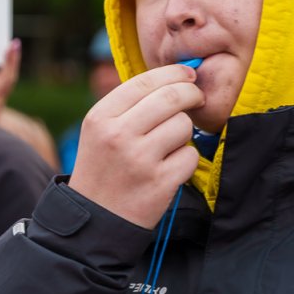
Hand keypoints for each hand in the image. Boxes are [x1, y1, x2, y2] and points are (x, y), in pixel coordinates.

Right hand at [67, 64, 202, 228]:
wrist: (96, 219)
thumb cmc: (103, 168)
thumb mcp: (99, 130)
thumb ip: (129, 104)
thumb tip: (176, 77)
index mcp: (101, 117)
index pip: (145, 81)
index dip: (174, 73)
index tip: (189, 74)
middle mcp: (118, 134)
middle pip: (172, 97)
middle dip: (191, 94)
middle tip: (196, 98)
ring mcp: (140, 159)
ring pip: (184, 125)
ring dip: (184, 133)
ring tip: (168, 145)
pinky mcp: (160, 182)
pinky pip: (190, 155)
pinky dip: (186, 159)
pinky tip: (170, 167)